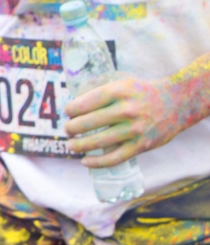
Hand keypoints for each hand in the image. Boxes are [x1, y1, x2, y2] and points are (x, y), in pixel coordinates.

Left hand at [65, 74, 187, 166]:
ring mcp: (135, 129)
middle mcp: (126, 110)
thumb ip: (101, 88)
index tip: (67, 113)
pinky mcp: (141, 145)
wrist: (177, 103)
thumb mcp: (123, 82)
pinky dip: (97, 162)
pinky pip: (114, 158)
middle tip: (67, 130)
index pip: (84, 103)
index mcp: (119, 91)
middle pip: (87, 123)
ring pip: (97, 142)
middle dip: (71, 128)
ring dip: (79, 145)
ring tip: (71, 145)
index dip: (71, 110)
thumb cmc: (142, 92)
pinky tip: (85, 161)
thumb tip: (73, 99)